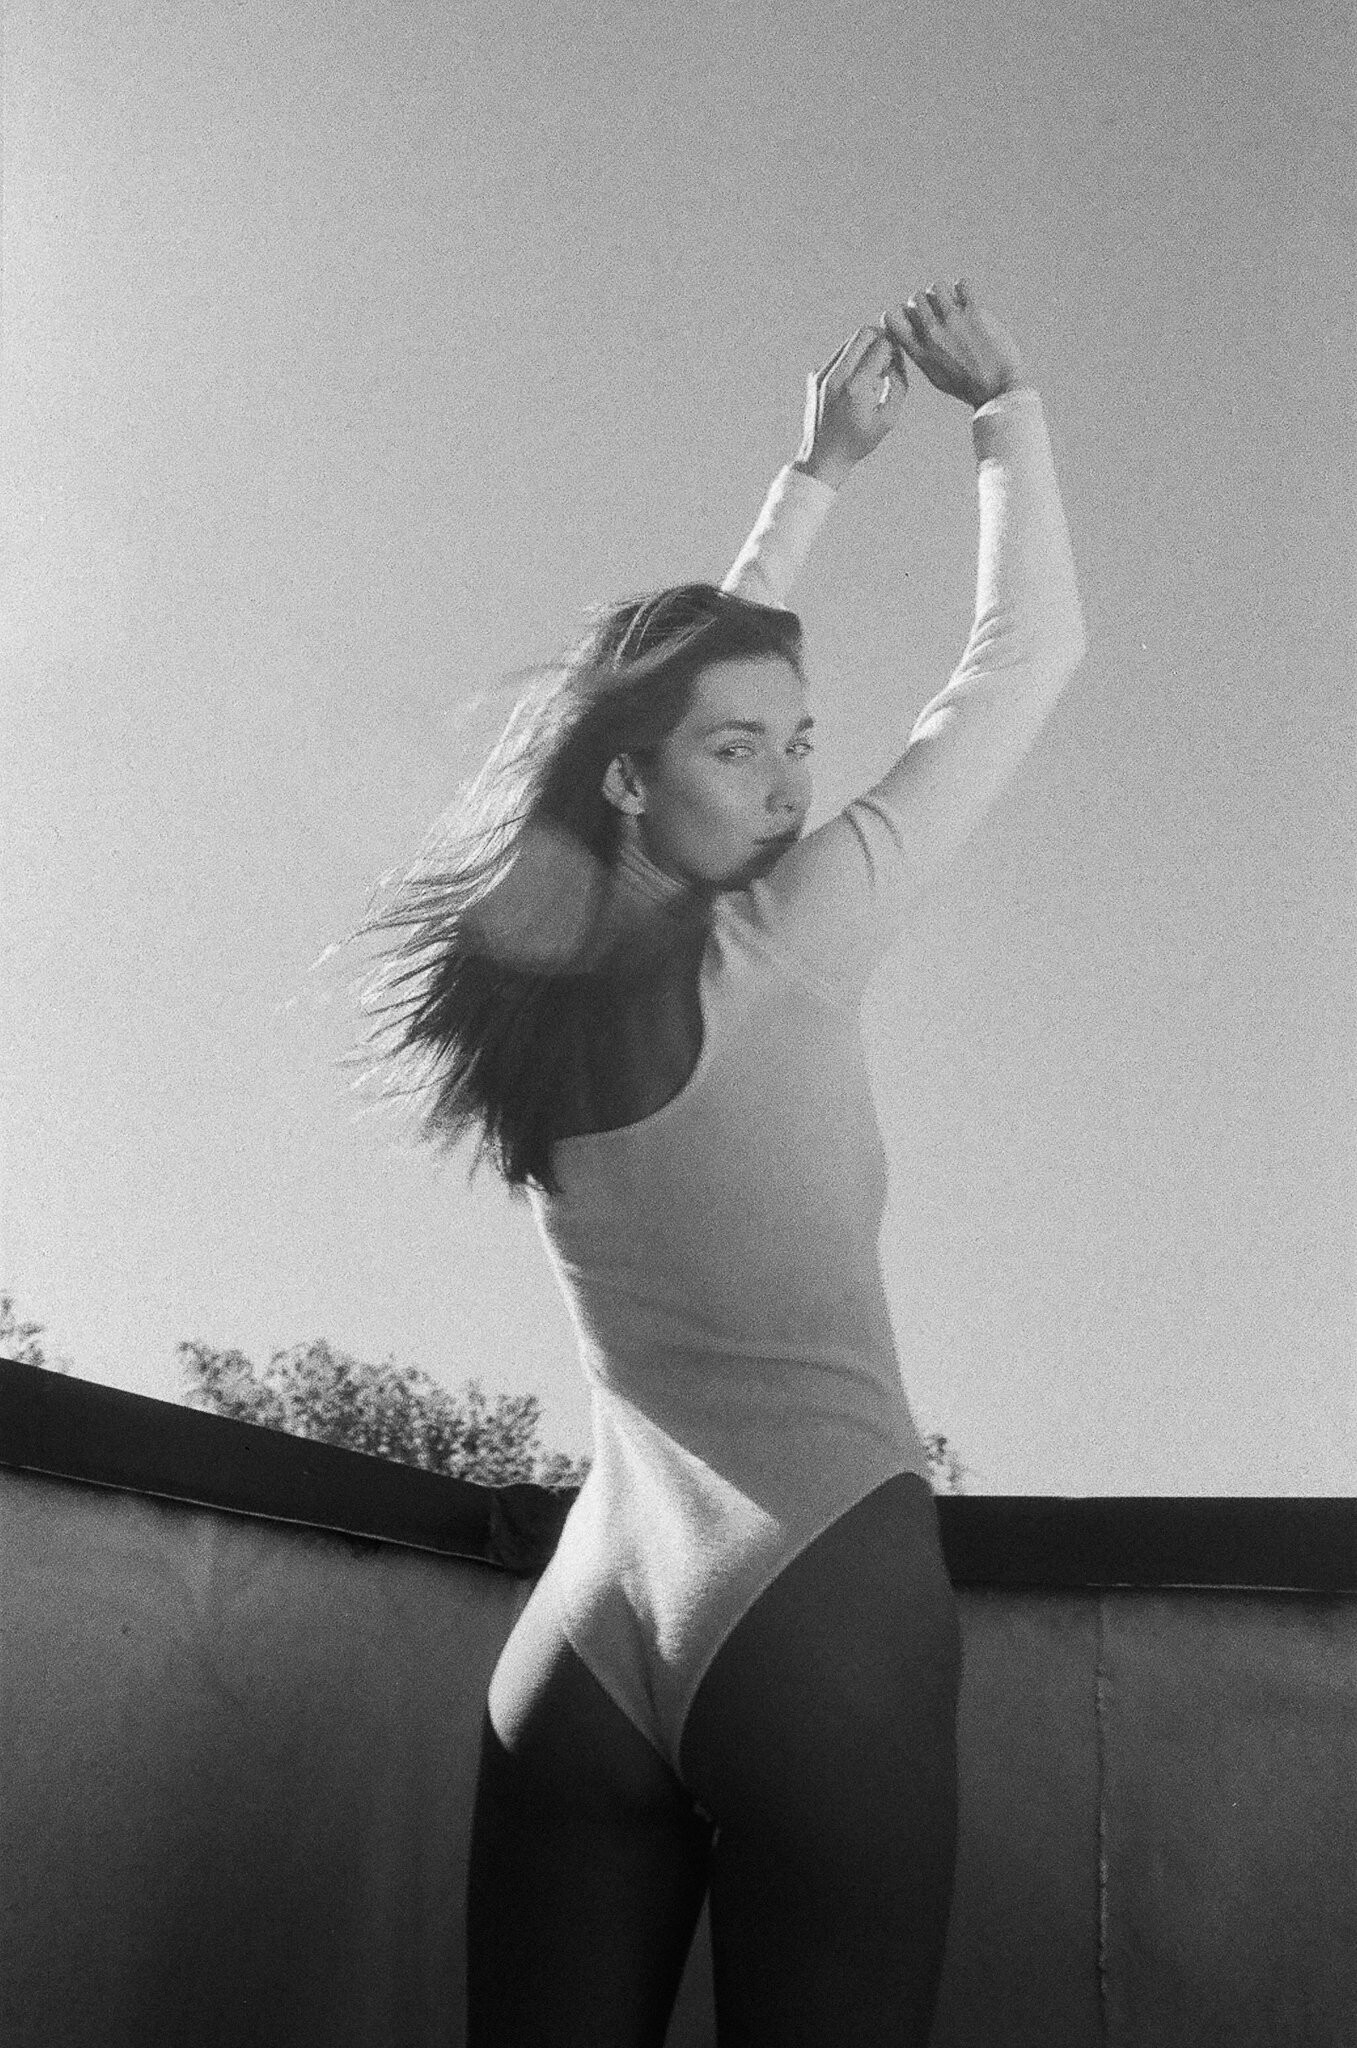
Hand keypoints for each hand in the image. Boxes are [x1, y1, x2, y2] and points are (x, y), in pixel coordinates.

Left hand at [793, 324, 906, 489]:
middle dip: (880, 339)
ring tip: (872, 374)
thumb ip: (898, 384)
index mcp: (855, 388)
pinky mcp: (814, 376)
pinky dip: (851, 360)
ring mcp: (821, 374)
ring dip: (866, 349)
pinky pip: (838, 355)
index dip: (895, 349)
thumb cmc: (858, 441)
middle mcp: (836, 376)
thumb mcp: (888, 419)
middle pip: (863, 333)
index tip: (897, 363)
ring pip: (849, 342)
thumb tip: (896, 359)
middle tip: (887, 358)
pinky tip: (855, 383)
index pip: (881, 345)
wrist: (822, 456)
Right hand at [883, 280, 1024, 409]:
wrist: (998, 389)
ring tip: (954, 302)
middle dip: (926, 300)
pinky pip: (961, 284)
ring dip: (944, 292)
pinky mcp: (974, 312)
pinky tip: (968, 299)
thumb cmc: (968, 387)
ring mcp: (953, 321)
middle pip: (916, 298)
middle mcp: (932, 334)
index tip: (910, 317)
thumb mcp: (936, 377)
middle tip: (939, 309)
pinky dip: (963, 288)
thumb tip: (911, 336)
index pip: (892, 319)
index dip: (899, 313)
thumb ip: (921, 355)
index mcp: (919, 351)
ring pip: (937, 286)